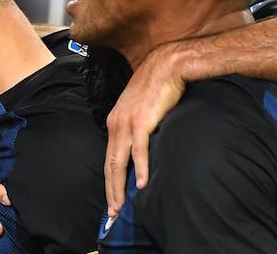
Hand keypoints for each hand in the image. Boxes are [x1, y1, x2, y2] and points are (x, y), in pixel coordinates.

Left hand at [104, 43, 188, 216]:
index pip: (109, 157)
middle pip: (110, 164)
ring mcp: (127, 123)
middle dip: (110, 190)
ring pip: (120, 161)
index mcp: (114, 121)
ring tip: (121, 206)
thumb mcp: (140, 108)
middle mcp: (116, 123)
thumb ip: (137, 126)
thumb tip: (141, 146)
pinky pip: (140, 150)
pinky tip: (143, 184)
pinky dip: (141, 168)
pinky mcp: (142, 121)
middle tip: (113, 212)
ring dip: (120, 186)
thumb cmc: (157, 86)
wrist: (167, 64)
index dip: (109, 180)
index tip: (111, 199)